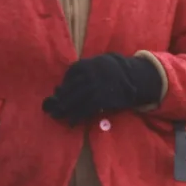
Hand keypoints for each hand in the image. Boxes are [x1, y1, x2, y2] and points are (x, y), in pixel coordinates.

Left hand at [42, 53, 162, 124]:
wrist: (135, 77)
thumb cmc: (114, 72)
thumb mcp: (99, 64)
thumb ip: (84, 72)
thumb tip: (62, 86)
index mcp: (88, 64)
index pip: (70, 74)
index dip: (63, 85)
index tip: (58, 94)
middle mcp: (89, 74)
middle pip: (70, 88)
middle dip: (59, 100)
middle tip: (50, 109)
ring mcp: (94, 86)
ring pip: (75, 99)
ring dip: (65, 110)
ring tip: (57, 117)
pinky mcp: (101, 98)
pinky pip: (85, 108)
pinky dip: (77, 116)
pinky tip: (72, 122)